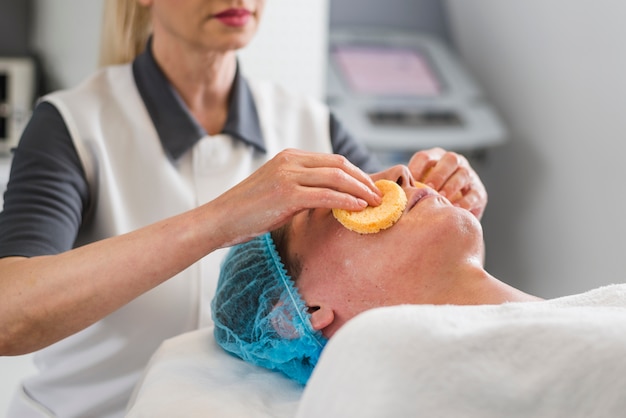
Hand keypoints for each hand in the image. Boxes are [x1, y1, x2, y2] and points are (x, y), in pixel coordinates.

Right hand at [210, 149, 381, 245]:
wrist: (219, 219)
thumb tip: (329, 199)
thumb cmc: (246, 210)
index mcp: (289, 157)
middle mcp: (290, 161)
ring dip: (361, 190)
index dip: (357, 173)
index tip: (370, 188)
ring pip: (337, 177)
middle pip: (340, 166)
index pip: (333, 161)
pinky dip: (347, 200)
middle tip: (379, 196)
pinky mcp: (287, 194)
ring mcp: (288, 175)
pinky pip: (327, 195)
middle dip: (364, 180)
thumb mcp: (276, 190)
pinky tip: (358, 208)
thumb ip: (300, 187)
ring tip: (375, 203)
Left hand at [407, 147, 486, 218]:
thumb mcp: (419, 189)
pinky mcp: (479, 192)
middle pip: (449, 160)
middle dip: (438, 174)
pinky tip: (454, 209)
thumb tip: (392, 191)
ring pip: (463, 174)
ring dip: (451, 186)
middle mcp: (455, 163)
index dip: (417, 168)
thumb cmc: (430, 200)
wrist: (452, 215)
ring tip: (441, 198)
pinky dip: (464, 202)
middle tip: (428, 189)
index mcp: (436, 159)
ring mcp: (469, 176)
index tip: (410, 182)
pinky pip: (474, 194)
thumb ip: (409, 187)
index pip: (425, 157)